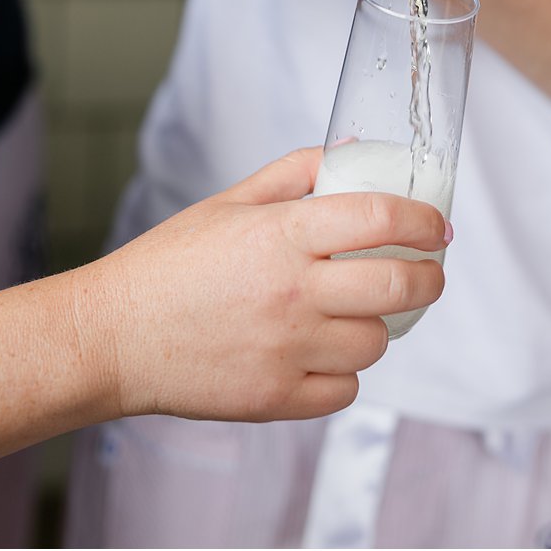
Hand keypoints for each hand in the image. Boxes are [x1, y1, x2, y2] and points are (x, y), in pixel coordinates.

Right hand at [82, 147, 447, 422]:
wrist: (115, 335)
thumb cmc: (166, 267)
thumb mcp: (225, 204)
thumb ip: (290, 176)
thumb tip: (346, 153)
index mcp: (279, 235)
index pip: (379, 218)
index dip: (422, 219)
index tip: (435, 225)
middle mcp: (291, 292)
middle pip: (399, 285)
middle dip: (428, 277)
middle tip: (426, 273)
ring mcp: (288, 349)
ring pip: (376, 342)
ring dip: (374, 327)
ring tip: (349, 315)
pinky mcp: (279, 397)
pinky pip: (345, 389)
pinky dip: (341, 373)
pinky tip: (317, 354)